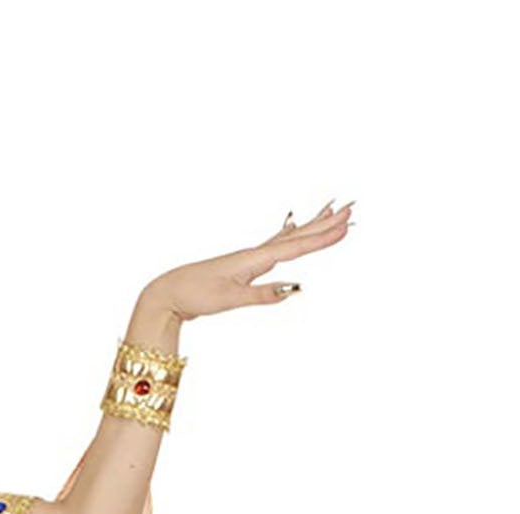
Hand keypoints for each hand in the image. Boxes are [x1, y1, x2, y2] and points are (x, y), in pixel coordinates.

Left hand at [146, 199, 354, 321]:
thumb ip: (263, 295)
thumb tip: (295, 289)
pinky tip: (291, 230)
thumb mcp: (230, 299)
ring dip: (311, 226)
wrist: (168, 292)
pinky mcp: (242, 266)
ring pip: (288, 238)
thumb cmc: (196, 295)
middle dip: (324, 224)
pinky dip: (289, 235)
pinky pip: (275, 245)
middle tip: (351, 208)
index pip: (297, 246)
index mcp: (255, 259)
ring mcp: (249, 258)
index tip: (346, 225)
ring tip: (331, 210)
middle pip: (297, 235)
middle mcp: (254, 254)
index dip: (323, 237)